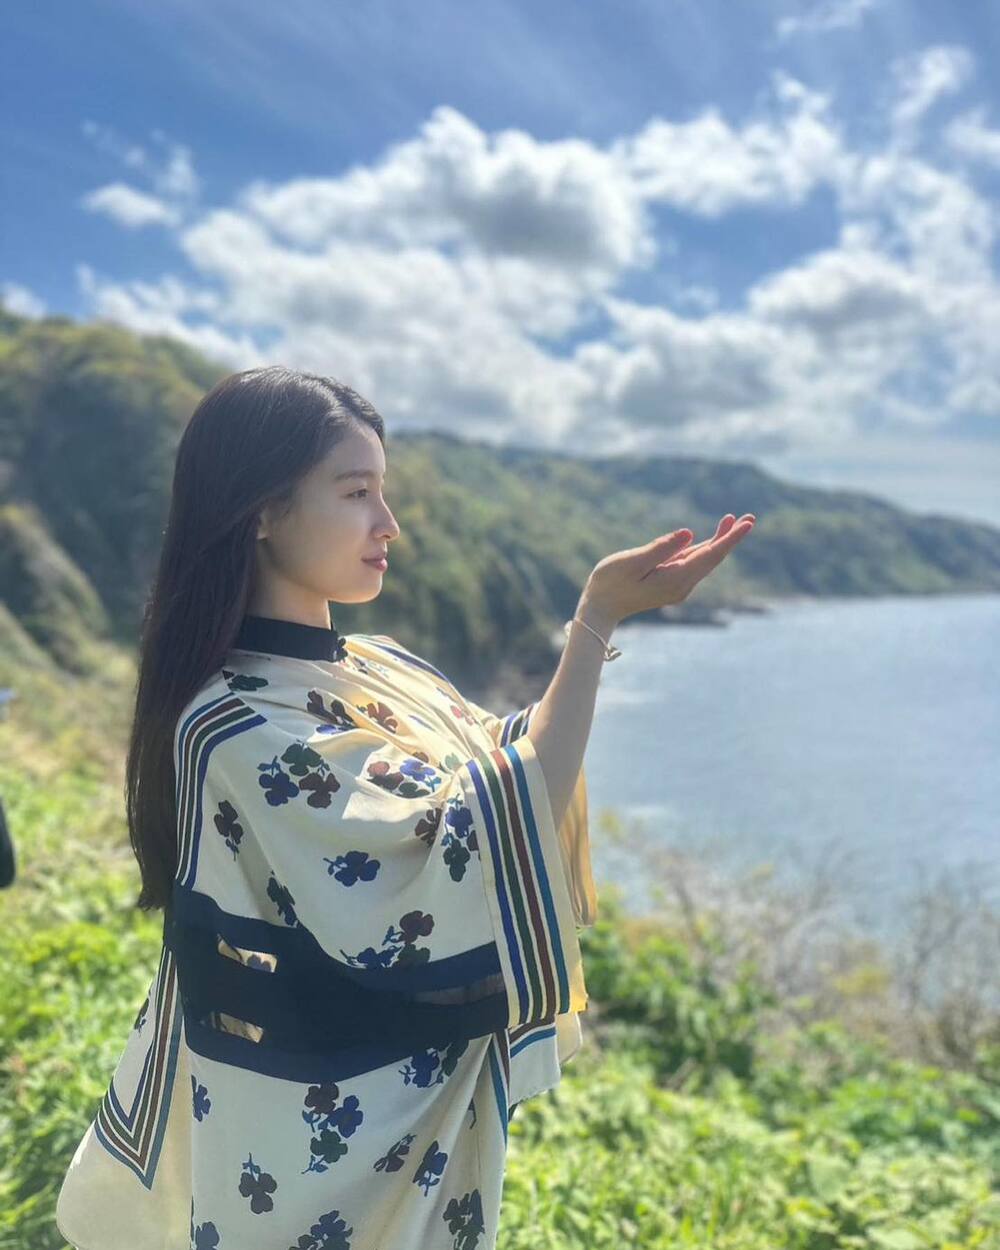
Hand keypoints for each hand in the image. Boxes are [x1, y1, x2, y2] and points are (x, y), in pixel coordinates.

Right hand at [581, 513, 755, 626]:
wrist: (600, 609)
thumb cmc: (610, 583)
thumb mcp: (632, 561)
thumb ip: (661, 548)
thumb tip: (689, 533)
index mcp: (675, 579)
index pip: (710, 555)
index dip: (730, 538)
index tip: (748, 523)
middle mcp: (682, 585)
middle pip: (713, 557)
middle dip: (731, 537)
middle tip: (751, 517)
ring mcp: (678, 586)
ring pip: (705, 560)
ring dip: (720, 540)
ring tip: (735, 520)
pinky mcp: (671, 583)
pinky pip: (693, 563)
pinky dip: (704, 548)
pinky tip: (712, 538)